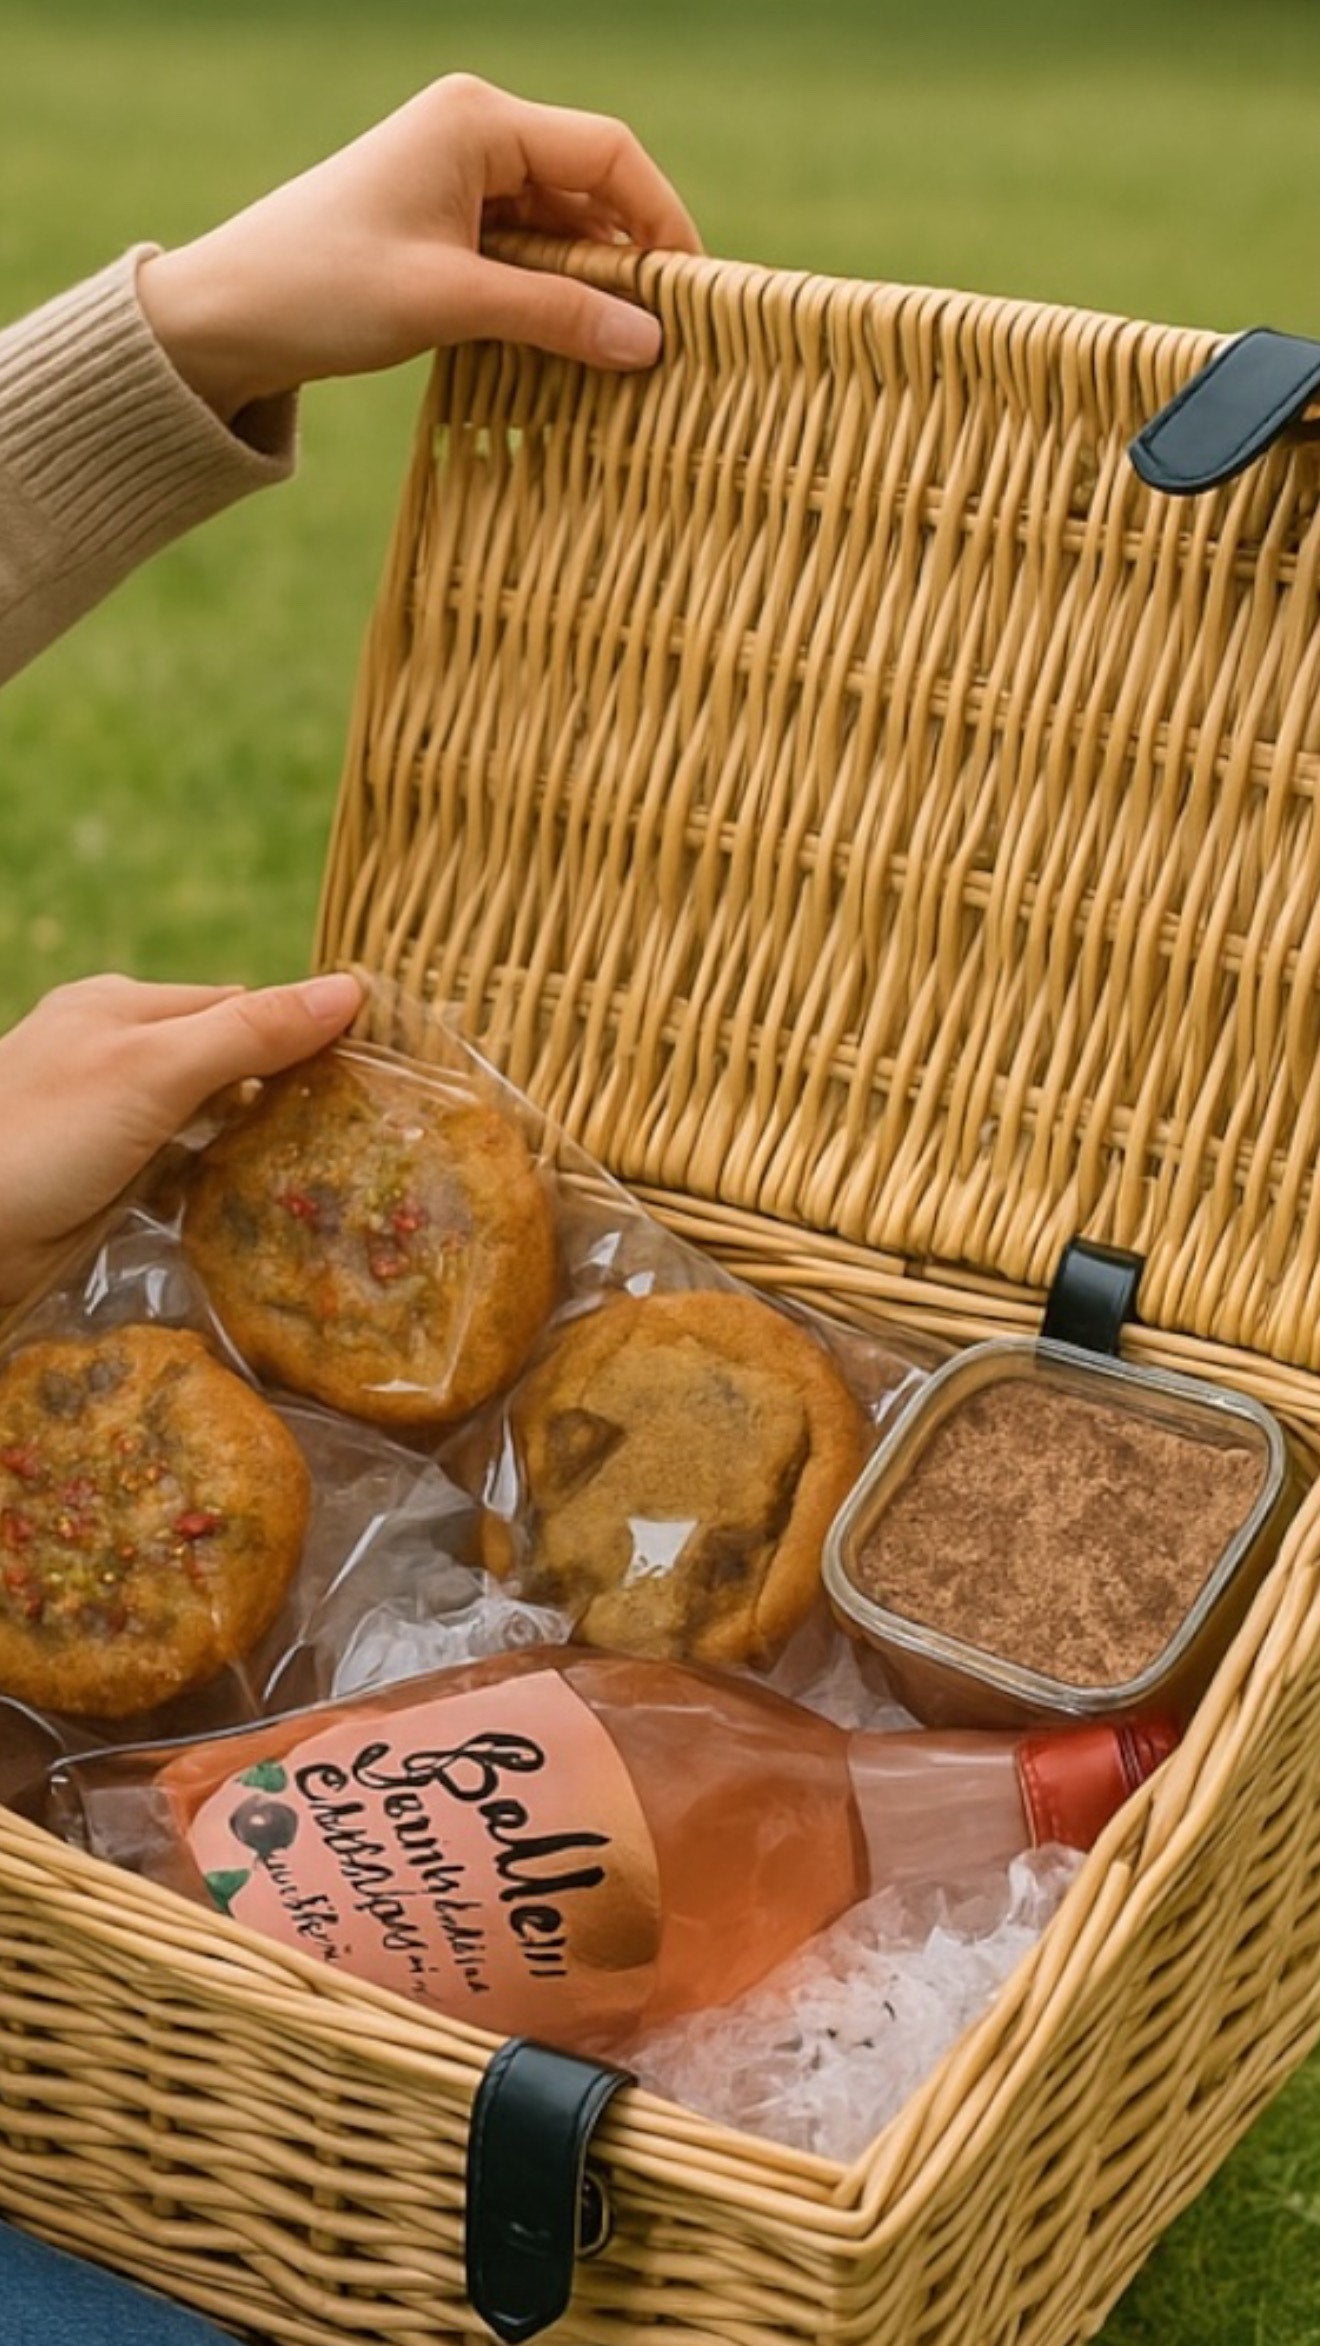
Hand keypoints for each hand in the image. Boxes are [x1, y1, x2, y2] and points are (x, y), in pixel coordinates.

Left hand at [0, 970, 360, 1306]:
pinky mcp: (106, 1190)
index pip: (243, 1008)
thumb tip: (352, 989)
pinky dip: (225, 1195)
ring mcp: (111, 1128)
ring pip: (213, 1130)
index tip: (377, 1079)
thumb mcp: (153, 1069)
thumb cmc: (40, 1137)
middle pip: (232, 1070)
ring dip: (263, 1156)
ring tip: (339, 1189)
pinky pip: (185, 1181)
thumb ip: (249, 1033)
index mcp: (123, 1007)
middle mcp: (118, 1060)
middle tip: (372, 1144)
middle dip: (292, 1101)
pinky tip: (268, 1219)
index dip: (306, 1037)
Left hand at [137, 74, 701, 420]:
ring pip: (560, 226)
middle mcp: (474, 132)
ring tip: (626, 351)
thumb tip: (650, 343)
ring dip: (591, 285)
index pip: (607, 155)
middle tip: (670, 335)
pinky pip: (523, 252)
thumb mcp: (449, 303)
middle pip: (591, 188)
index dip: (663, 221)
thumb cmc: (324, 290)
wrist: (226, 316)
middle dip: (632, 260)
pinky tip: (571, 344)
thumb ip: (554, 317)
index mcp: (477, 120)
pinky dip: (551, 295)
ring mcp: (457, 176)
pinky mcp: (443, 222)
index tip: (694, 295)